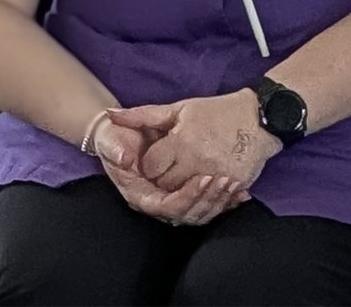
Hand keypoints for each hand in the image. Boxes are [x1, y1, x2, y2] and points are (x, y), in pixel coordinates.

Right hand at [92, 117, 249, 226]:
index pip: (166, 206)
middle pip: (188, 214)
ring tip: (234, 183)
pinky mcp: (184, 198)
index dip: (186, 197)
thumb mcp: (110, 139)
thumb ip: (115, 149)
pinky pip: (207, 207)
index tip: (203, 179)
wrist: (119, 137)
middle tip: (224, 180)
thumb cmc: (114, 138)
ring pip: (201, 214)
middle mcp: (157, 204)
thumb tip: (124, 160)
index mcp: (139, 195)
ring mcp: (171, 202)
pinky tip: (240, 193)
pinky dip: (225, 203)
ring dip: (220, 202)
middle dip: (208, 200)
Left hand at [108, 92, 280, 193]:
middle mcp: (197, 162)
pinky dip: (205, 196)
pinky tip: (202, 186)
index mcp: (181, 142)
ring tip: (183, 177)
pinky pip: (212, 201)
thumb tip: (110, 115)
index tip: (154, 158)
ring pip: (188, 198)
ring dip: (183, 190)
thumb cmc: (215, 111)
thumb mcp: (177, 108)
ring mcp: (218, 177)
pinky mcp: (235, 186)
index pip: (152, 167)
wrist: (258, 119)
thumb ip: (142, 115)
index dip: (149, 164)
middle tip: (167, 169)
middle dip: (162, 180)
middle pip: (167, 185)